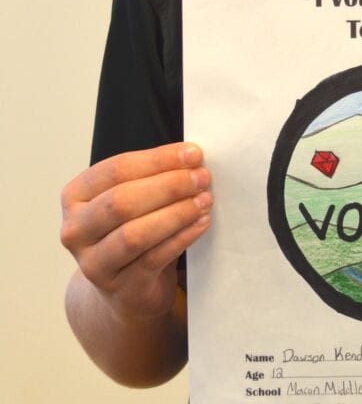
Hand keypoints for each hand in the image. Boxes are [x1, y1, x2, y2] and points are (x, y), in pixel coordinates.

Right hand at [61, 143, 212, 322]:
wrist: (125, 288)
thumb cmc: (132, 228)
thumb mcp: (133, 198)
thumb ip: (153, 176)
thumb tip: (191, 157)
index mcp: (75, 196)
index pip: (116, 170)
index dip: (158, 160)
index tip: (193, 153)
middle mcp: (76, 231)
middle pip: (121, 202)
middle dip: (168, 186)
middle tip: (202, 177)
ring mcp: (93, 265)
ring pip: (135, 235)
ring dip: (176, 213)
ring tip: (205, 200)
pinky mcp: (120, 290)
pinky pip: (153, 260)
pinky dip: (181, 237)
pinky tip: (201, 223)